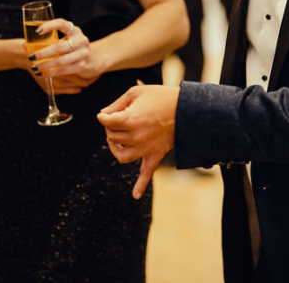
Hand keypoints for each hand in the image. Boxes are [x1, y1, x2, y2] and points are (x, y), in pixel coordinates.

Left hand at [27, 20, 101, 93]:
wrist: (96, 58)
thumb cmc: (74, 48)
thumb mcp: (65, 41)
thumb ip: (47, 42)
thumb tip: (24, 45)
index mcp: (74, 30)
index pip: (62, 24)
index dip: (50, 26)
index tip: (37, 31)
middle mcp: (80, 40)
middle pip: (59, 47)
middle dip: (43, 53)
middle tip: (31, 57)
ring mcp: (83, 54)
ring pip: (60, 60)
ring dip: (45, 65)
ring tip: (35, 67)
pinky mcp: (82, 66)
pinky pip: (64, 70)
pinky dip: (52, 73)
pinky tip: (43, 73)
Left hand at [97, 85, 178, 199]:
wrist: (185, 107)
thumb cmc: (159, 96)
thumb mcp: (135, 92)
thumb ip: (117, 104)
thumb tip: (104, 114)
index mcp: (130, 119)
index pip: (106, 122)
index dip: (102, 117)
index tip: (104, 114)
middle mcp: (137, 137)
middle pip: (112, 137)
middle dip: (110, 128)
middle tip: (116, 120)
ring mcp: (146, 148)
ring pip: (121, 155)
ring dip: (115, 148)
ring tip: (116, 140)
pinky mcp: (156, 155)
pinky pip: (146, 174)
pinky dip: (140, 186)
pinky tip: (135, 196)